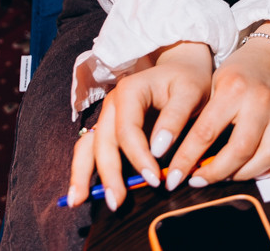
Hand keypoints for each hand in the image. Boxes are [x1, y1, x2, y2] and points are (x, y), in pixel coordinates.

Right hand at [67, 41, 212, 209]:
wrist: (183, 68)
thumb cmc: (188, 80)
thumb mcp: (190, 92)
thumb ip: (175, 119)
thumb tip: (158, 150)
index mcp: (129, 91)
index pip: (128, 130)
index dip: (139, 157)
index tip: (155, 179)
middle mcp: (112, 105)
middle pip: (102, 141)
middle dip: (108, 174)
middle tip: (117, 202)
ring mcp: (107, 117)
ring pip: (88, 146)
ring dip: (82, 174)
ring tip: (79, 200)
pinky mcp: (110, 129)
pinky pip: (91, 149)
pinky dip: (83, 169)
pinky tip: (80, 192)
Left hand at [168, 31, 269, 188]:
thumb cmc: (239, 73)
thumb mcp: (214, 85)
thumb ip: (203, 119)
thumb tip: (186, 159)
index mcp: (234, 90)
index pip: (206, 133)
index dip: (187, 159)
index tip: (174, 176)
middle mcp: (260, 103)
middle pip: (240, 150)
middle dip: (216, 173)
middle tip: (199, 180)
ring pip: (268, 157)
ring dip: (244, 175)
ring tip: (227, 176)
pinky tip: (259, 171)